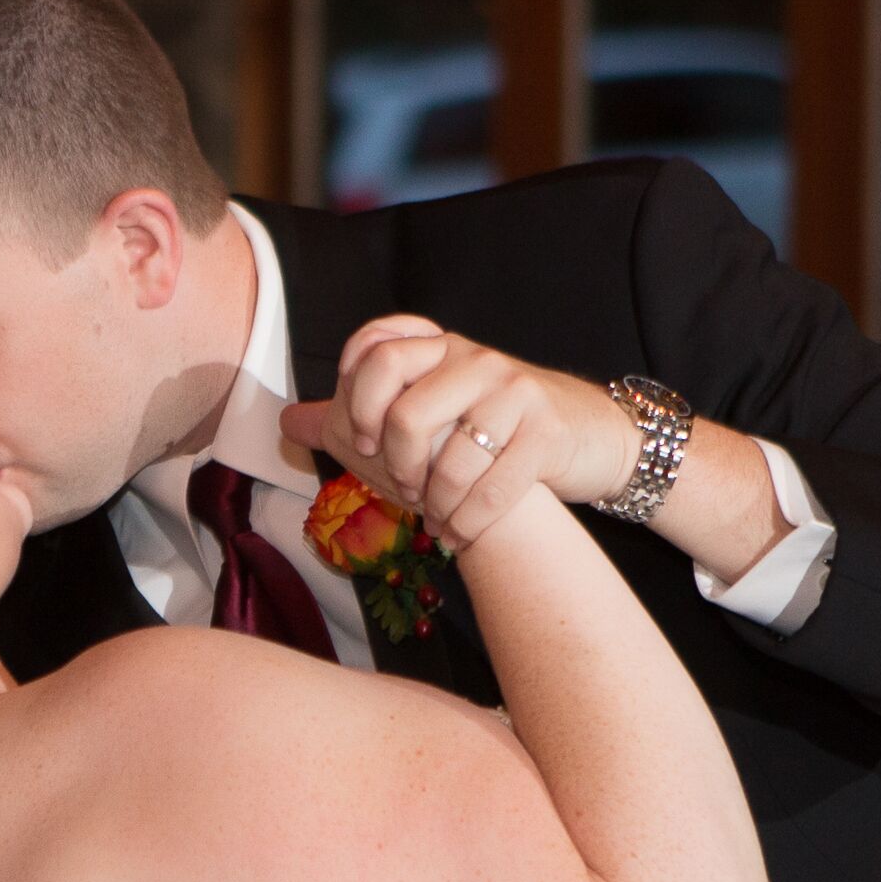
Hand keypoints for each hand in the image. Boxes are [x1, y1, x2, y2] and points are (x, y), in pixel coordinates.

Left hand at [279, 317, 640, 549]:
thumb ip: (358, 413)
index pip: (377, 347)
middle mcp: (474, 359)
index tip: (361, 439)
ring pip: (450, 457)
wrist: (593, 434)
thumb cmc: (494, 428)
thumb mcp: (430, 408)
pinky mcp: (546, 432)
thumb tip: (287, 419)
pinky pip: (492, 486)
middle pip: (405, 410)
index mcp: (438, 347)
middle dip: (397, 465)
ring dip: (437, 504)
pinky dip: (469, 522)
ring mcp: (513, 392)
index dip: (356, 397)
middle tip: (406, 490)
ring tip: (437, 520)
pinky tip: (460, 534)